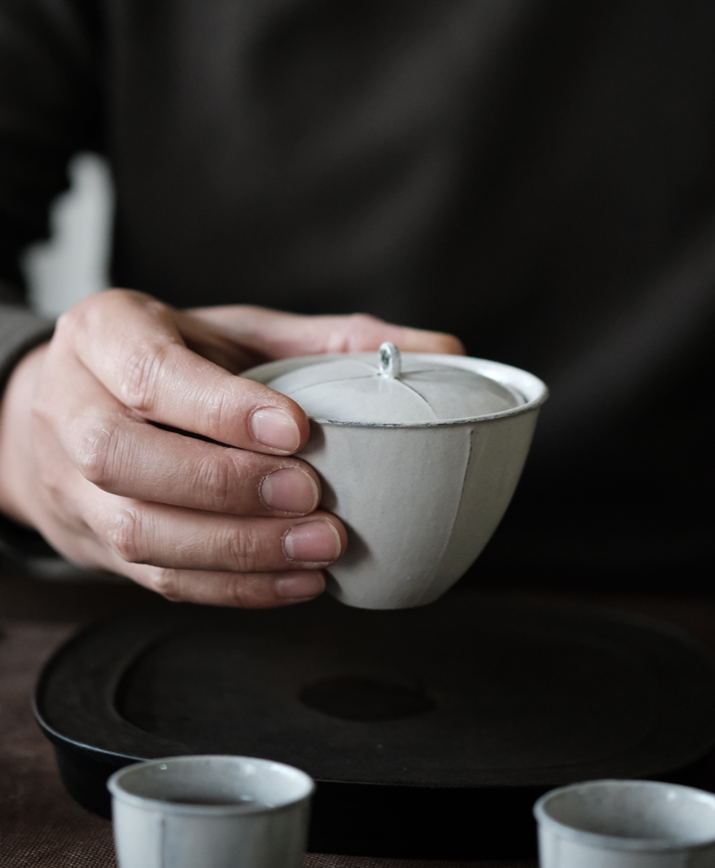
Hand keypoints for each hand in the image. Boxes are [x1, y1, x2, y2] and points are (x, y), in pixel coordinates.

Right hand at [0, 290, 462, 607]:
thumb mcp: (235, 331)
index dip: (219, 407)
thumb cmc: (172, 358)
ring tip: (319, 548)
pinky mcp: (92, 541)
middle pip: (124, 456)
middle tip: (312, 497)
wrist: (74, 403)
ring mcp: (70, 482)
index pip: (148, 371)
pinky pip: (154, 578)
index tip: (296, 428)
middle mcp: (69, 405)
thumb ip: (329, 339)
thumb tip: (441, 353)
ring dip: (234, 547)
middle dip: (226, 484)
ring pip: (135, 529)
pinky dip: (231, 587)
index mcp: (103, 332)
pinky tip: (294, 580)